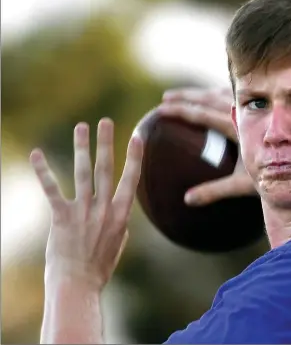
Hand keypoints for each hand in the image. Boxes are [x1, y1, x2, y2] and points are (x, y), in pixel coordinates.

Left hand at [30, 118, 142, 291]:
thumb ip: (119, 222)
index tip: (137, 137)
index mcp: (121, 215)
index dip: (134, 157)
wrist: (78, 285)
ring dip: (82, 148)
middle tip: (106, 121)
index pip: (131, 180)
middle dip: (106, 143)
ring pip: (82, 173)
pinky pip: (52, 190)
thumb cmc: (99, 267)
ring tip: (81, 127)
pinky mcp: (62, 218)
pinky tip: (37, 154)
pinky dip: (44, 171)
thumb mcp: (118, 243)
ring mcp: (83, 212)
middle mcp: (104, 209)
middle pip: (106, 169)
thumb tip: (120, 210)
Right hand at [158, 87, 256, 205]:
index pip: (202, 114)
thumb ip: (214, 191)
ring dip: (200, 93)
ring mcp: (249, 111)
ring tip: (183, 95)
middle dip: (185, 96)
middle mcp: (242, 114)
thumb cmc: (270, 176)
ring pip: (220, 93)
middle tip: (166, 97)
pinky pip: (232, 95)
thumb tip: (188, 200)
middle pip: (208, 98)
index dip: (180, 110)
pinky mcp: (257, 111)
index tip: (161, 108)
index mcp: (237, 128)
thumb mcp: (241, 184)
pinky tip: (213, 96)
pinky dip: (217, 94)